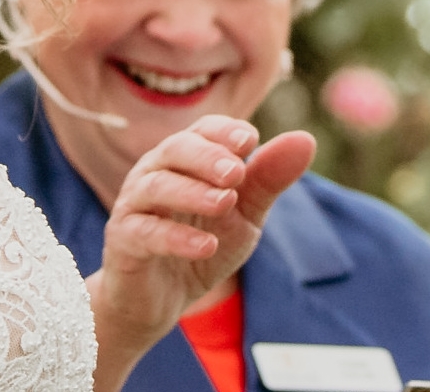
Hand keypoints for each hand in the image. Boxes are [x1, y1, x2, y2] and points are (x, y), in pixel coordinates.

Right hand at [87, 115, 314, 387]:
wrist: (162, 300)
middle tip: (237, 172)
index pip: (203, 130)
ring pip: (156, 186)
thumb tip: (307, 139)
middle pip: (176, 149)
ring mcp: (134, 205)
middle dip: (209, 157)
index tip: (249, 140)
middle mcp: (155, 171)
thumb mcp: (244, 214)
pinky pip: (145, 232)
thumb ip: (269, 179)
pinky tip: (206, 245)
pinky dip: (176, 238)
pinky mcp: (123, 241)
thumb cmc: (203, 243)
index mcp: (185, 158)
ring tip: (226, 203)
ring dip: (192, 192)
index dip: (225, 132)